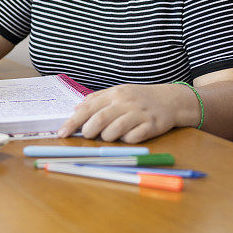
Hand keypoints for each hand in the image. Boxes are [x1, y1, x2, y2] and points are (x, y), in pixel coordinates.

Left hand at [56, 83, 196, 142]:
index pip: (88, 108)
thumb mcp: (118, 92)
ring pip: (114, 131)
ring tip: (110, 135)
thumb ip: (96, 99)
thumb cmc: (140, 98)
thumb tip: (75, 109)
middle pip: (99, 120)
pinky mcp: (151, 126)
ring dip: (107, 138)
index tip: (62, 133)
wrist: (171, 100)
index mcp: (115, 93)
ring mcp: (139, 114)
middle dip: (89, 132)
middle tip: (88, 135)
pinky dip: (126, 140)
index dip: (73, 122)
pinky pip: (132, 138)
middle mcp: (126, 102)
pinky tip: (129, 135)